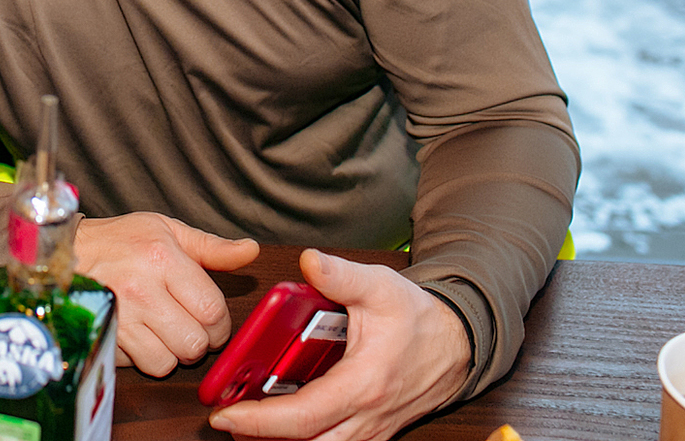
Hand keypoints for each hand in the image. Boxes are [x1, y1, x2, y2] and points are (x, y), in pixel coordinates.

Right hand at [73, 213, 259, 376]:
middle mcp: (141, 290)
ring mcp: (119, 318)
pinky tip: (139, 336)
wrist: (62, 253)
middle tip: (187, 326)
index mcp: (162, 259)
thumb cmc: (118, 241)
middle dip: (198, 340)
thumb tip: (249, 251)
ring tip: (162, 331)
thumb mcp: (166, 231)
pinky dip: (143, 358)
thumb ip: (211, 247)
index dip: (219, 323)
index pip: (212, 311)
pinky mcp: (103, 338)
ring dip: (170, 353)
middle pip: (194, 344)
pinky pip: (138, 366)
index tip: (211, 319)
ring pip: (168, 363)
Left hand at [207, 249, 471, 440]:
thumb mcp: (381, 287)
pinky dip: (304, 437)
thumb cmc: (418, 318)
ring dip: (281, 440)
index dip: (260, 421)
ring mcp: (371, 430)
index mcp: (364, 384)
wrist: (457, 344)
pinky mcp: (371, 431)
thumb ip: (341, 275)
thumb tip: (309, 261)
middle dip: (261, 438)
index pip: (304, 416)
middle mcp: (367, 417)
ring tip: (246, 421)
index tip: (226, 415)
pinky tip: (280, 421)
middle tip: (226, 420)